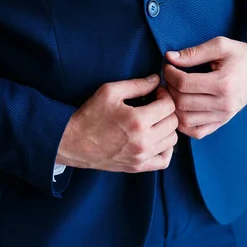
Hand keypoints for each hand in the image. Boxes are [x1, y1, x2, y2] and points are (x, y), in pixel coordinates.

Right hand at [56, 75, 178, 172]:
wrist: (72, 142)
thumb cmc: (90, 115)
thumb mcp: (109, 91)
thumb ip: (136, 84)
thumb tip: (157, 80)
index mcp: (137, 120)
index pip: (169, 106)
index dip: (165, 95)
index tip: (156, 92)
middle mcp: (143, 141)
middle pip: (173, 122)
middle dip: (168, 110)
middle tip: (156, 104)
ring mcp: (141, 156)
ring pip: (172, 140)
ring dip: (167, 127)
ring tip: (155, 121)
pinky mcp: (138, 167)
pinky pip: (165, 160)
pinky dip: (166, 149)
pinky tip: (157, 139)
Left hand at [164, 36, 246, 138]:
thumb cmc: (243, 56)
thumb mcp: (221, 45)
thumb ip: (194, 52)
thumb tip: (170, 57)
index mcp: (223, 83)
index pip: (184, 84)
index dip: (170, 74)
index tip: (169, 65)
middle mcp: (223, 104)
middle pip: (182, 102)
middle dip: (170, 88)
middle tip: (170, 77)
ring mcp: (224, 116)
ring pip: (186, 119)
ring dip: (174, 106)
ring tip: (174, 91)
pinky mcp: (223, 122)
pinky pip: (197, 132)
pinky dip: (184, 124)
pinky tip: (182, 109)